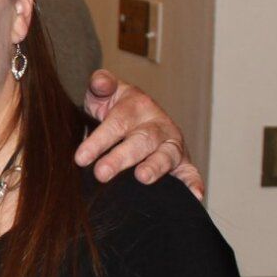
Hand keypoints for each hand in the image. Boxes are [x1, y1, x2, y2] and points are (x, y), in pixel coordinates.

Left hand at [75, 69, 204, 200]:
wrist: (138, 115)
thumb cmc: (114, 108)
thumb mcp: (104, 94)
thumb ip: (100, 85)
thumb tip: (100, 81)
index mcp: (137, 106)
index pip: (117, 123)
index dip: (99, 140)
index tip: (81, 158)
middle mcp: (157, 124)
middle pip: (141, 140)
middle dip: (121, 157)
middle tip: (101, 173)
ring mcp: (171, 143)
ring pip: (166, 155)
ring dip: (156, 167)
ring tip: (142, 177)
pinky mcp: (182, 161)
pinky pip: (190, 172)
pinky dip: (194, 182)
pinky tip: (195, 195)